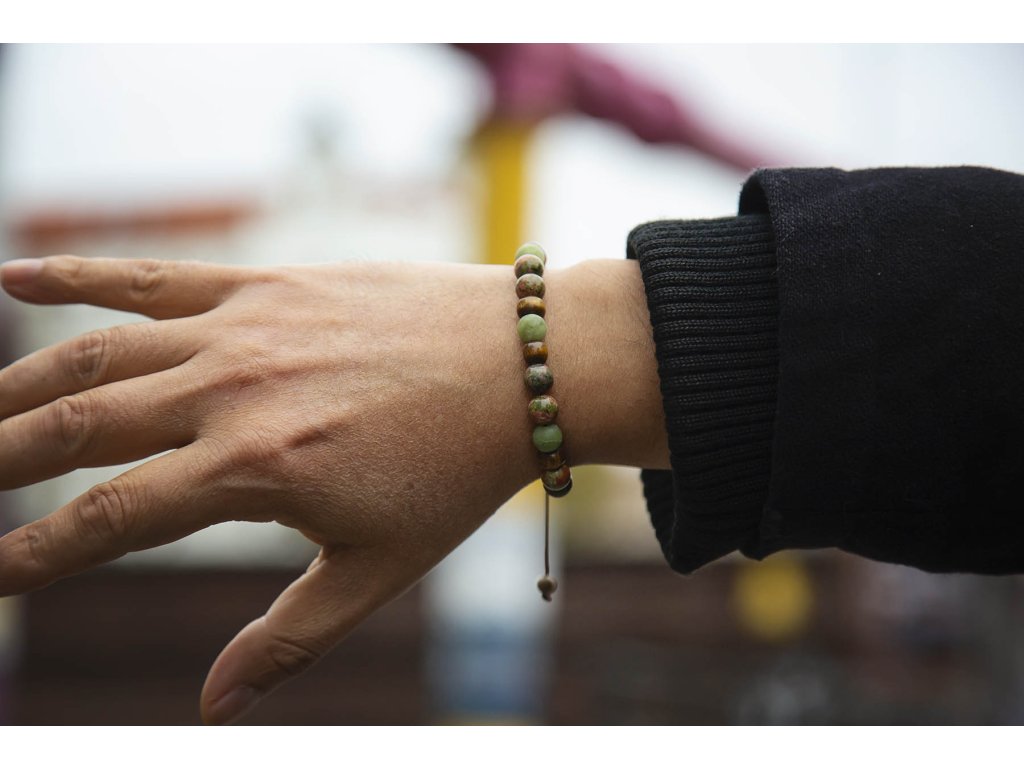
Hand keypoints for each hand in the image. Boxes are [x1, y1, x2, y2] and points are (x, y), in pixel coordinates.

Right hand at [0, 254, 666, 723]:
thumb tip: (215, 707)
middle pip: (74, 427)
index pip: (107, 518)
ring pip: (94, 351)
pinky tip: (11, 276)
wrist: (523, 364)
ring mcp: (243, 326)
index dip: (32, 554)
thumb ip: (290, 638)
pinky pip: (153, 273)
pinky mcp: (266, 282)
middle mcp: (230, 390)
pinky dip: (75, 272)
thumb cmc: (458, 470)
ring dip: (16, 384)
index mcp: (253, 469)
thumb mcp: (379, 569)